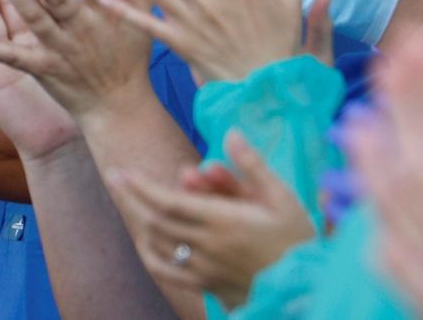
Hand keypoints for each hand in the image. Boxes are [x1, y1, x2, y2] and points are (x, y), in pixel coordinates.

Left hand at [109, 130, 314, 308]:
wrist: (307, 289)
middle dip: (132, 197)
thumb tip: (230, 133)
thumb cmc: (298, 239)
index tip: (121, 170)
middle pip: (156, 220)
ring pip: (159, 244)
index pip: (168, 201)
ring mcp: (204, 268)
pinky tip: (146, 242)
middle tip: (114, 177)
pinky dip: (151, 255)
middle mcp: (207, 245)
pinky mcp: (208, 285)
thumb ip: (252, 166)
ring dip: (140, 220)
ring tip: (129, 201)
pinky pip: (169, 272)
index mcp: (224, 221)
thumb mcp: (283, 197)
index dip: (141, 186)